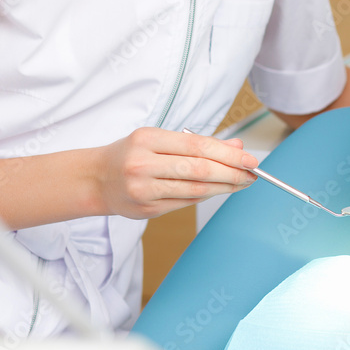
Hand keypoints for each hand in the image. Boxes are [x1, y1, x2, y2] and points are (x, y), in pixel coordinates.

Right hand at [93, 127, 258, 218]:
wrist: (96, 179)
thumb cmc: (132, 154)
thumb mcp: (160, 139)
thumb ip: (198, 143)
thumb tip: (237, 145)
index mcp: (146, 139)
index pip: (197, 146)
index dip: (228, 154)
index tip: (250, 159)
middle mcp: (142, 164)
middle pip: (199, 169)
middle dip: (232, 172)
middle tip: (252, 174)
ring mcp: (144, 189)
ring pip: (195, 189)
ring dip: (224, 187)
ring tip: (242, 182)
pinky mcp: (147, 210)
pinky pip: (186, 203)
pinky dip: (207, 195)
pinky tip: (220, 190)